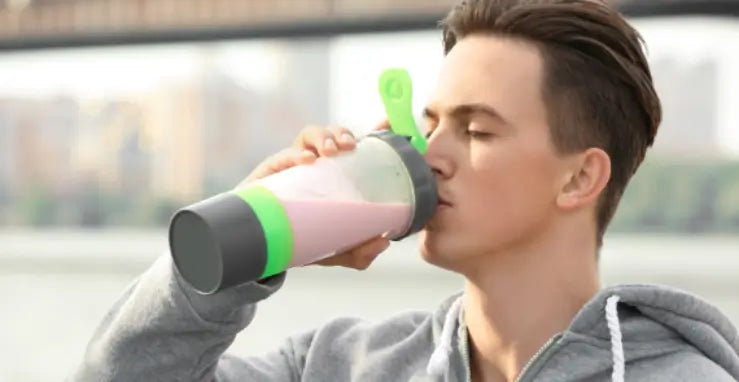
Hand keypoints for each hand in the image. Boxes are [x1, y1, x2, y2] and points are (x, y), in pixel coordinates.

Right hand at [238, 121, 391, 269]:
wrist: (264, 246)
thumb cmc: (303, 239)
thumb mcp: (335, 249)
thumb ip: (360, 251)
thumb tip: (383, 241)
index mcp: (335, 175)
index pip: (351, 147)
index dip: (368, 134)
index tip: (383, 126)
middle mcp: (316, 164)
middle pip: (332, 135)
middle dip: (342, 134)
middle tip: (349, 147)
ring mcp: (294, 164)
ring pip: (310, 134)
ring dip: (323, 136)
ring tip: (330, 151)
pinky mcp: (273, 170)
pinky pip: (284, 155)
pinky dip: (297, 154)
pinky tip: (307, 161)